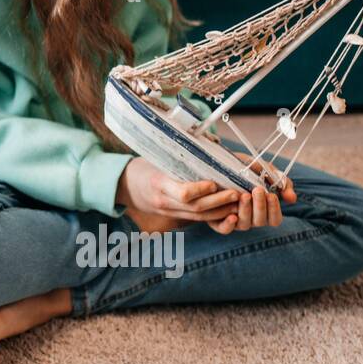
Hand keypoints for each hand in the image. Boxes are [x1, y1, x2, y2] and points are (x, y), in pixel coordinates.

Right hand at [117, 157, 243, 234]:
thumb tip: (201, 144)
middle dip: (218, 202)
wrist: (125, 187)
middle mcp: (164, 202)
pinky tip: (227, 211)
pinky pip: (195, 219)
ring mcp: (168, 211)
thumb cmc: (143, 167)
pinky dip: (213, 215)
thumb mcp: (154, 159)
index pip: (182, 192)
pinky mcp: (174, 216)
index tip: (214, 183)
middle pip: (195, 207)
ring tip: (238, 203)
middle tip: (236, 194)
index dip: (200, 190)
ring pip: (198, 216)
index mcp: (158, 184)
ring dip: (220, 211)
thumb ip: (175, 158)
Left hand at [224, 150, 297, 232]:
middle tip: (257, 190)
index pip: (274, 219)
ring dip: (246, 211)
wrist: (215, 161)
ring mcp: (233, 219)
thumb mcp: (263, 170)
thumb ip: (281, 182)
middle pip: (260, 222)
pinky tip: (232, 216)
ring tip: (244, 195)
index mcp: (263, 209)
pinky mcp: (216, 219)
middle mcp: (250, 217)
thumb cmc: (243, 167)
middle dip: (260, 206)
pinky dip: (229, 225)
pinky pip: (223, 229)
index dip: (274, 210)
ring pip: (244, 225)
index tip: (271, 195)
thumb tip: (292, 199)